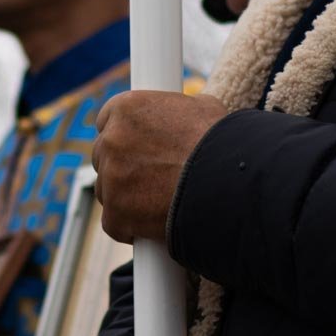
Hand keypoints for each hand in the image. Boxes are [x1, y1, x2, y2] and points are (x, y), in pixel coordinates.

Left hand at [93, 92, 227, 242]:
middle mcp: (111, 140)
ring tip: (158, 202)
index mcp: (126, 109)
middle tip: (151, 176)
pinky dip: (131, 227)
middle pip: (105, 156)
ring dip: (126, 196)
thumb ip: (178, 111)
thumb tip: (183, 115)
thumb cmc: (223, 144)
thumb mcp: (203, 109)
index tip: (138, 147)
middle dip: (123, 166)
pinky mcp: (116, 214)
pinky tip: (153, 224)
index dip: (126, 135)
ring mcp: (111, 179)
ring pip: (108, 190)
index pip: (107, 120)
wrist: (230, 184)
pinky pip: (114, 223)